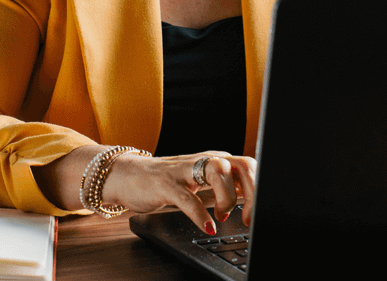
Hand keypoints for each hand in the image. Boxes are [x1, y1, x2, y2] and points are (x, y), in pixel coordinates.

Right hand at [102, 151, 255, 234]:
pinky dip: (201, 215)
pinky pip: (188, 198)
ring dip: (227, 198)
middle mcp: (204, 160)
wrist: (128, 175)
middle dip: (252, 193)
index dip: (259, 189)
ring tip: (222, 215)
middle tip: (247, 216)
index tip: (256, 212)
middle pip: (242, 165)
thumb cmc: (167, 181)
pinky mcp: (166, 184)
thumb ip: (224, 188)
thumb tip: (251, 201)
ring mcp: (184, 170)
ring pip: (218, 172)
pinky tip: (207, 226)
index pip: (249, 165)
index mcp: (215, 160)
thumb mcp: (201, 183)